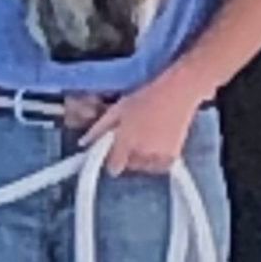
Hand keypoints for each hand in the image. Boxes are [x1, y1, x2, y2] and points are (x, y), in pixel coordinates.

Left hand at [81, 71, 200, 174]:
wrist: (177, 94)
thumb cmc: (145, 98)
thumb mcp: (117, 110)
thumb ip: (98, 129)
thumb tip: (83, 143)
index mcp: (125, 142)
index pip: (113, 166)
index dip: (112, 158)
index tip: (114, 151)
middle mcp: (141, 153)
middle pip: (128, 167)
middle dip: (127, 156)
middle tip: (133, 138)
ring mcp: (158, 157)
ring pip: (143, 167)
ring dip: (142, 159)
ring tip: (147, 138)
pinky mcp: (172, 158)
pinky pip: (158, 167)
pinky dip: (156, 160)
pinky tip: (157, 144)